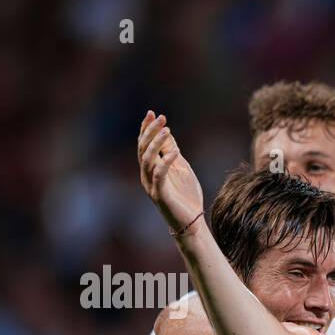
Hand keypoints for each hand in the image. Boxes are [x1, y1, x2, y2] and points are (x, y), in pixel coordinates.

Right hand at [138, 110, 203, 234]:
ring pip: (147, 160)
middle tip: (160, 118)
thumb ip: (171, 152)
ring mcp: (151, 185)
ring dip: (156, 143)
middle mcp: (147, 175)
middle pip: (143, 149)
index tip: (153, 113)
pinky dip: (166, 162)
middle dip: (150, 131)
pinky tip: (174, 153)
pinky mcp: (159, 195)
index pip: (144, 144)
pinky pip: (159, 175)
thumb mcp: (181, 168)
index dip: (146, 128)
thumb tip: (167, 133)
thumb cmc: (186, 196)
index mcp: (151, 168)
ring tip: (166, 130)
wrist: (191, 222)